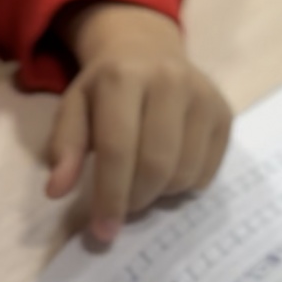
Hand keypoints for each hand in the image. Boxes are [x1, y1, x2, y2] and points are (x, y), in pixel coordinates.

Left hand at [47, 3, 231, 240]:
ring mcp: (203, 96)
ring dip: (160, 195)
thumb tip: (56, 190)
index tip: (102, 231)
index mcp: (123, 78)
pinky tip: (166, 173)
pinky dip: (184, 186)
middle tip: (121, 210)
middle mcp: (169, 81)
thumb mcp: (74, 108)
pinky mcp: (224, 113)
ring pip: (184, 172)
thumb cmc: (104, 88)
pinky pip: (207, 172)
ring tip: (141, 185)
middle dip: (136, 200)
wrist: (147, 50)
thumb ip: (64, 148)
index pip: (118, 149)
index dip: (110, 196)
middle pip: (156, 165)